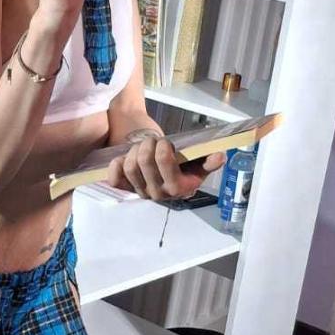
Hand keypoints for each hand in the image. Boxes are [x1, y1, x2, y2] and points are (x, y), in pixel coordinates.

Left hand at [105, 135, 225, 201]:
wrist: (160, 166)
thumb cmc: (181, 162)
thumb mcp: (197, 161)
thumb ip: (209, 160)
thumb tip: (220, 156)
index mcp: (178, 188)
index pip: (164, 161)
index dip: (162, 146)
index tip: (165, 142)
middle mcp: (158, 194)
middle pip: (144, 161)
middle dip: (147, 144)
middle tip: (151, 140)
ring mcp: (140, 192)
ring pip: (130, 166)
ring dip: (134, 150)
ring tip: (141, 146)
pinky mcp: (124, 188)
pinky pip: (114, 179)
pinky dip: (117, 165)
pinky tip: (125, 158)